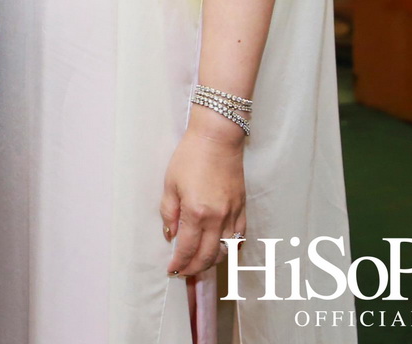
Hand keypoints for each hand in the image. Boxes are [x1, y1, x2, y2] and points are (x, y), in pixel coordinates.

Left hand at [160, 111, 246, 276]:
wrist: (217, 138)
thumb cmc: (190, 156)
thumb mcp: (170, 183)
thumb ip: (168, 212)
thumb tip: (170, 235)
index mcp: (196, 212)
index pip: (187, 249)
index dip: (179, 263)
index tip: (172, 270)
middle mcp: (217, 218)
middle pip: (208, 255)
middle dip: (194, 268)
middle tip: (183, 273)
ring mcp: (233, 214)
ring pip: (225, 250)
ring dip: (212, 262)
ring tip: (200, 264)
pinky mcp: (242, 208)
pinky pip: (239, 237)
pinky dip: (230, 249)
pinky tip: (222, 250)